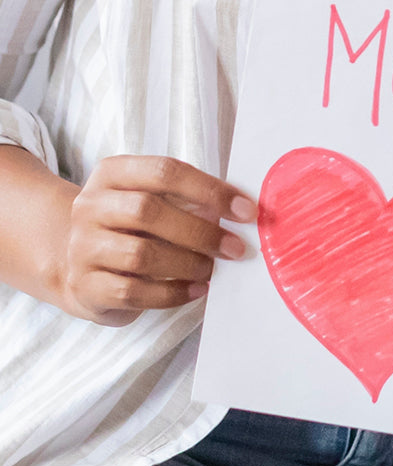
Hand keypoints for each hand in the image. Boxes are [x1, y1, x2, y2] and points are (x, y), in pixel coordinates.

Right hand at [55, 155, 255, 326]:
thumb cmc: (129, 223)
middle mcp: (90, 206)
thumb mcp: (148, 197)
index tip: (246, 211)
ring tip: (211, 269)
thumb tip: (239, 212)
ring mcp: (82, 247)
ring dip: (186, 263)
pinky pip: (132, 292)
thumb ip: (186, 197)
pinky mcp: (83, 286)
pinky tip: (194, 290)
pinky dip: (170, 293)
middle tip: (235, 247)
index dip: (209, 189)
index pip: (165, 171)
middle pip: (148, 211)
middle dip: (200, 231)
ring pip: (140, 255)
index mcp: (112, 173)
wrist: (74, 259)